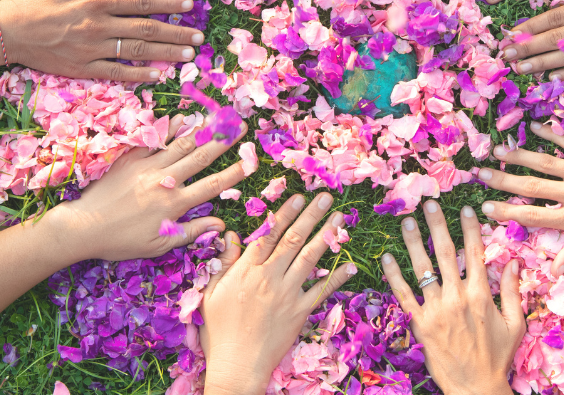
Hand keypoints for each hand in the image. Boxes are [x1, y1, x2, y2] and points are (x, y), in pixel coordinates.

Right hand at [0, 0, 202, 80]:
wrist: (9, 31)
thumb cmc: (39, 0)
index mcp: (97, 1)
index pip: (142, 2)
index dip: (169, 3)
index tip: (190, 4)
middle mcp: (99, 26)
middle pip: (147, 29)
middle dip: (177, 32)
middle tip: (199, 36)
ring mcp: (93, 50)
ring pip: (138, 52)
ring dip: (167, 53)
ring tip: (189, 54)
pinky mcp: (84, 69)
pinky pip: (118, 73)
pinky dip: (141, 74)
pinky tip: (160, 74)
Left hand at [48, 113, 248, 262]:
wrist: (82, 226)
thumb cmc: (121, 241)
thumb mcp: (158, 245)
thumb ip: (190, 232)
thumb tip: (219, 225)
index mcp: (174, 204)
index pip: (212, 186)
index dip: (234, 173)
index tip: (251, 161)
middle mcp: (165, 180)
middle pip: (201, 156)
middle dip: (224, 140)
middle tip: (241, 125)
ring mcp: (147, 167)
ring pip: (180, 144)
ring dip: (201, 129)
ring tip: (218, 116)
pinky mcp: (130, 159)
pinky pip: (154, 140)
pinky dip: (169, 129)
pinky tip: (181, 119)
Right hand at [200, 192, 355, 394]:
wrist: (237, 366)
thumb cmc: (219, 331)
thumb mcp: (211, 293)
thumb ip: (224, 262)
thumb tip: (230, 233)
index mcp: (247, 271)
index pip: (269, 234)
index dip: (284, 213)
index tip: (297, 197)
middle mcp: (270, 277)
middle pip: (293, 240)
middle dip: (311, 215)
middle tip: (325, 196)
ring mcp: (288, 294)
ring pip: (310, 258)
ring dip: (326, 236)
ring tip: (340, 218)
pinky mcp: (300, 312)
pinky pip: (322, 291)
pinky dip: (337, 277)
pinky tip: (351, 264)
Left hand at [380, 201, 523, 394]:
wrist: (476, 388)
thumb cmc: (497, 357)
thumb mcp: (514, 324)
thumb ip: (513, 291)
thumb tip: (514, 262)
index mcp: (482, 294)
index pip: (475, 253)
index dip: (470, 229)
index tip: (466, 209)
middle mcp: (458, 297)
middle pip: (445, 253)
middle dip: (437, 225)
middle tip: (429, 203)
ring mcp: (437, 310)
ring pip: (422, 269)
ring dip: (413, 243)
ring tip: (406, 221)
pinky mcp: (420, 324)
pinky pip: (404, 295)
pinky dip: (394, 275)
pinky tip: (386, 258)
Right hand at [478, 122, 563, 274]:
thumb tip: (553, 269)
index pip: (533, 216)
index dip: (506, 212)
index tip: (485, 207)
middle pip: (531, 186)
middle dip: (503, 180)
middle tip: (480, 173)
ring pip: (545, 162)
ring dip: (519, 155)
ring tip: (498, 150)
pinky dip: (552, 133)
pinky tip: (536, 126)